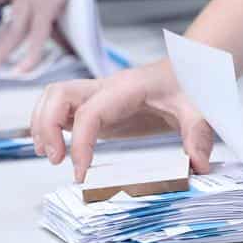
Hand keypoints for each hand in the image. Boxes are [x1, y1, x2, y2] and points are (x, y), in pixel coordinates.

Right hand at [31, 60, 214, 181]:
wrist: (189, 70)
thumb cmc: (190, 85)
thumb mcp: (200, 109)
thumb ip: (198, 135)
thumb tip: (198, 166)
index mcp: (126, 88)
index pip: (90, 112)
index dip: (80, 143)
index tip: (81, 173)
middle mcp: (104, 87)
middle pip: (57, 94)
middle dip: (46, 126)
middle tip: (55, 160)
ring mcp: (96, 95)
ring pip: (52, 98)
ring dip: (42, 124)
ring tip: (51, 156)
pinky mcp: (95, 105)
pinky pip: (62, 109)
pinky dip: (50, 126)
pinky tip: (57, 149)